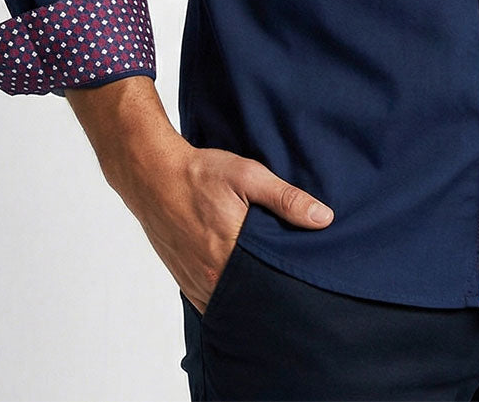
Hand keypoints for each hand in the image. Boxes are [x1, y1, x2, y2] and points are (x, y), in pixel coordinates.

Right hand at [118, 139, 334, 312]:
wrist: (153, 176)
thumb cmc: (200, 174)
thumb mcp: (248, 176)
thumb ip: (286, 199)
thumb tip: (324, 219)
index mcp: (232, 254)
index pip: (272, 286)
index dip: (292, 287)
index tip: (309, 283)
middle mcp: (213, 278)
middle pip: (253, 300)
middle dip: (274, 296)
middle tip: (294, 286)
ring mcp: (197, 283)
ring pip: (232, 305)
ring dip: (250, 299)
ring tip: (271, 288)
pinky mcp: (185, 282)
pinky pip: (212, 303)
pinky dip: (229, 300)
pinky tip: (243, 287)